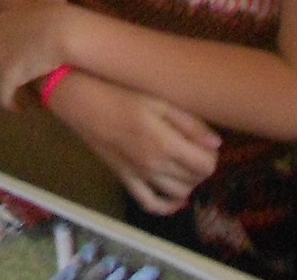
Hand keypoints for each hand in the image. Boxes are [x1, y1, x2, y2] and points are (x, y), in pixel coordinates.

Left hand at [0, 3, 78, 108]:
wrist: (63, 31)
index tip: (28, 63)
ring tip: (27, 95)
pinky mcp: (7, 77)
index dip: (12, 54)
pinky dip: (12, 103)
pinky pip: (4, 97)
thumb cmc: (58, 14)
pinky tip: (22, 108)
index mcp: (0, 23)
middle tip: (28, 82)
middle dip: (9, 72)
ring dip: (12, 88)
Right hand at [49, 71, 221, 215]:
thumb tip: (216, 144)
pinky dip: (167, 206)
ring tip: (185, 164)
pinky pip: (150, 203)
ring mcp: (139, 175)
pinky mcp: (125, 178)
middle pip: (195, 179)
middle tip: (195, 148)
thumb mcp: (157, 99)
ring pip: (178, 194)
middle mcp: (155, 165)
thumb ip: (189, 123)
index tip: (205, 142)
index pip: (206, 165)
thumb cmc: (119, 91)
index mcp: (165, 143)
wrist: (80, 99)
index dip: (211, 155)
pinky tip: (174, 197)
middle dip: (201, 166)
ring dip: (189, 183)